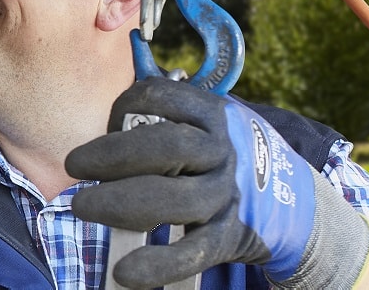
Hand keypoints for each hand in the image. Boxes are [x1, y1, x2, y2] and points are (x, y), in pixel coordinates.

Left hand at [66, 78, 368, 289]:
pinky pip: (193, 252)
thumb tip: (105, 129)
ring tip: (82, 207)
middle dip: (114, 155)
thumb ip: (162, 119)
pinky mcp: (230, 236)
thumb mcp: (206, 123)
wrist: (294, 202)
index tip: (108, 122)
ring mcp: (228, 195)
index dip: (126, 106)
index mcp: (213, 115)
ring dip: (123, 204)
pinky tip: (125, 271)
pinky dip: (158, 264)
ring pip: (178, 199)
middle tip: (75, 165)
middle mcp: (224, 152)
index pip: (162, 97)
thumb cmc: (223, 155)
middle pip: (167, 147)